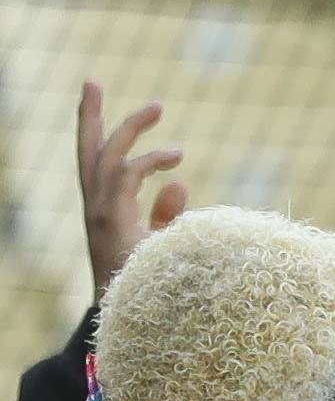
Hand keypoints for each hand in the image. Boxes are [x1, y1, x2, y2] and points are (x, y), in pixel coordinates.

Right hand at [76, 80, 187, 298]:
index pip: (98, 166)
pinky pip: (122, 177)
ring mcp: (100, 215)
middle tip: (91, 81)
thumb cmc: (152, 288)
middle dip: (89, 117)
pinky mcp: (110, 222)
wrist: (136, 319)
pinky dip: (146, 162)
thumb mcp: (162, 245)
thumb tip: (180, 182)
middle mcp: (97, 209)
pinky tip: (176, 157)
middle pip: (88, 153)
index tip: (133, 122)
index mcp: (106, 213)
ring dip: (127, 128)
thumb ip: (167, 214)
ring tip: (157, 107)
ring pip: (103, 157)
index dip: (103, 137)